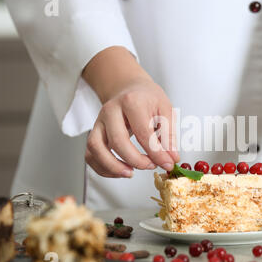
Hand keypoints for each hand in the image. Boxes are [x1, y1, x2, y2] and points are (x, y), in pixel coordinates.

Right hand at [83, 47, 178, 177]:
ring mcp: (98, 122)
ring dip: (112, 166)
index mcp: (131, 102)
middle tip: (151, 166)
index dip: (157, 153)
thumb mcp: (165, 109)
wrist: (128, 88)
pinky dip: (102, 168)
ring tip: (130, 173)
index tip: (167, 164)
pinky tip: (119, 171)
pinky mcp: (93, 133)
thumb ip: (169, 135)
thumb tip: (171, 158)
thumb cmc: (146, 98)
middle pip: (117, 141)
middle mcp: (110, 111)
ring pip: (96, 149)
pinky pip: (90, 155)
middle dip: (136, 160)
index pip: (143, 133)